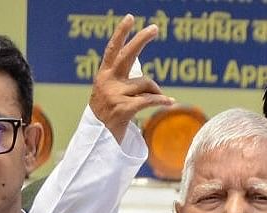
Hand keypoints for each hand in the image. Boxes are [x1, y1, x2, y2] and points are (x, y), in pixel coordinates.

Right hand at [89, 14, 173, 142]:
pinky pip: (149, 100)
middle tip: (155, 27)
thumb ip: (122, 81)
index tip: (130, 17)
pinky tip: (170, 102)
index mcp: (103, 76)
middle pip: (127, 56)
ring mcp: (114, 96)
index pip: (112, 50)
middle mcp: (107, 83)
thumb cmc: (106, 115)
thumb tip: (148, 77)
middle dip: (141, 39)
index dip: (121, 33)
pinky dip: (161, 101)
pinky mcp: (123, 109)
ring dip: (155, 92)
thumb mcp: (108, 94)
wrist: (97, 140)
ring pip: (146, 84)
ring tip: (157, 99)